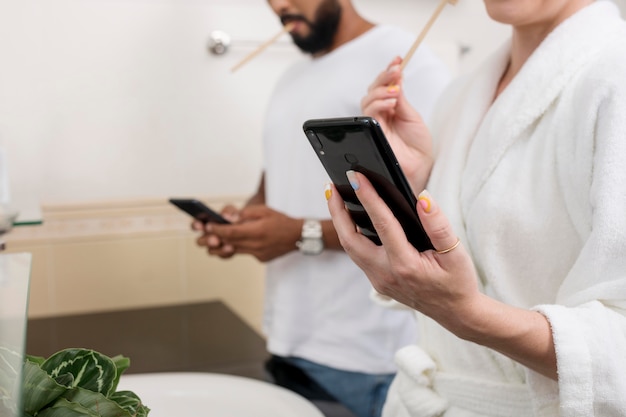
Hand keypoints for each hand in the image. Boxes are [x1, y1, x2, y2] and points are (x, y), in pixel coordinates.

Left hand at [201, 204, 301, 262]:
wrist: (298, 236)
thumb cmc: (281, 221)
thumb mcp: (264, 211)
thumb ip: (245, 214)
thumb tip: (228, 217)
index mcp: (257, 231)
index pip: (231, 232)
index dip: (217, 230)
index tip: (208, 226)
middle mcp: (256, 245)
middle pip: (229, 243)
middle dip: (215, 238)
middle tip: (205, 234)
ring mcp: (258, 254)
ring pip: (235, 250)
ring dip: (224, 245)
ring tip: (216, 239)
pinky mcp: (261, 258)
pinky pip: (245, 252)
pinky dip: (239, 246)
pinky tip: (237, 241)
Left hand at [326, 174, 557, 378]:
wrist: (455, 313)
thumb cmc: (457, 282)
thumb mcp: (455, 253)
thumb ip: (439, 225)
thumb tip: (423, 198)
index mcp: (405, 265)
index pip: (382, 224)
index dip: (369, 198)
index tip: (358, 177)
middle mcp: (385, 274)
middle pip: (351, 239)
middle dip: (338, 211)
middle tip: (331, 185)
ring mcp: (378, 280)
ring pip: (350, 248)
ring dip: (340, 221)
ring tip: (335, 196)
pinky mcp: (377, 281)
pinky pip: (358, 255)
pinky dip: (350, 234)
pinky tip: (350, 218)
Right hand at [361, 57, 432, 191]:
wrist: (420, 167)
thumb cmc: (418, 146)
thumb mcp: (412, 116)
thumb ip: (401, 99)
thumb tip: (395, 77)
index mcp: (390, 108)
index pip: (384, 86)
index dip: (389, 71)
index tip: (398, 58)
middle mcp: (380, 115)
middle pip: (372, 90)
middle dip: (383, 77)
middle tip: (396, 70)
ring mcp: (374, 124)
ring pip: (367, 100)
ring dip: (380, 90)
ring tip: (396, 90)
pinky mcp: (371, 133)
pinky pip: (367, 114)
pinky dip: (378, 103)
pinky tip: (391, 101)